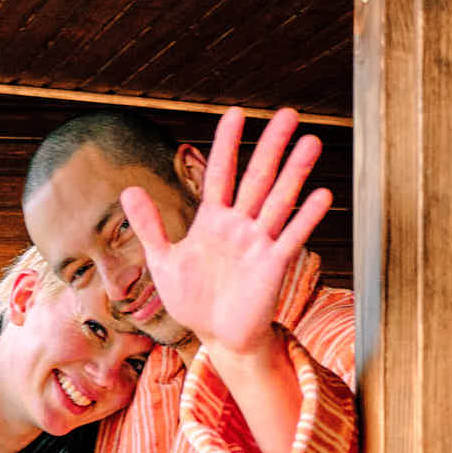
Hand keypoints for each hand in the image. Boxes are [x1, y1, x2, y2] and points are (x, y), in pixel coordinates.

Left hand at [120, 108, 332, 357]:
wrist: (217, 338)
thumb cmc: (193, 300)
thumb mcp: (164, 262)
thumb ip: (149, 226)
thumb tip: (129, 190)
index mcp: (212, 220)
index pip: (221, 172)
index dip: (227, 143)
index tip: (235, 114)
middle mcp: (240, 225)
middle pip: (257, 178)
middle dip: (271, 146)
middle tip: (289, 114)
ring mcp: (259, 243)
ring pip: (279, 200)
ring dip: (295, 173)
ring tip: (311, 143)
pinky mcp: (273, 265)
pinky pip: (292, 237)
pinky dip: (306, 218)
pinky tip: (322, 195)